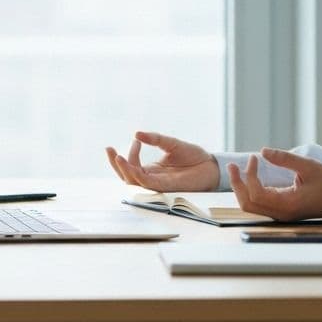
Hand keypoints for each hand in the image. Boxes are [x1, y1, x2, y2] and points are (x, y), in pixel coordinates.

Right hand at [105, 131, 219, 191]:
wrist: (211, 165)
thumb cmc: (193, 157)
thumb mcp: (171, 143)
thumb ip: (155, 139)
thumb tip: (137, 134)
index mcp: (152, 170)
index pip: (133, 165)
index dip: (130, 154)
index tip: (136, 140)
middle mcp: (153, 178)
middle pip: (127, 177)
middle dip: (115, 165)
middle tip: (110, 150)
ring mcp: (159, 184)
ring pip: (135, 183)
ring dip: (125, 170)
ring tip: (118, 157)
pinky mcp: (168, 187)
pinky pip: (149, 185)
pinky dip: (139, 177)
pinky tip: (135, 166)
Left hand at [228, 147, 321, 221]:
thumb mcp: (308, 166)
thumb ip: (285, 159)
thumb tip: (263, 151)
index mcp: (287, 205)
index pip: (256, 193)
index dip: (249, 175)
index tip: (254, 158)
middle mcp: (281, 213)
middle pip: (248, 204)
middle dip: (237, 184)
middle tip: (232, 166)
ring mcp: (281, 215)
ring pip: (252, 207)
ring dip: (241, 189)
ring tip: (237, 170)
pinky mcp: (283, 212)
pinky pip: (260, 205)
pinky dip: (251, 192)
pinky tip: (250, 177)